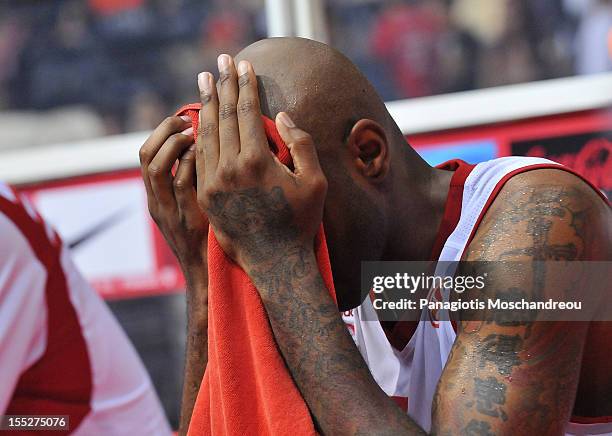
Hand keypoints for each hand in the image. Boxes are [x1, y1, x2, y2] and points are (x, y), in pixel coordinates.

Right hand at [139, 115, 208, 286]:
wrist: (211, 276)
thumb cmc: (210, 237)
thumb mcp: (194, 207)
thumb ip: (194, 181)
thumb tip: (206, 145)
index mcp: (155, 198)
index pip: (146, 155)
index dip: (161, 132)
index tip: (182, 118)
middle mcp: (156, 203)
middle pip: (145, 156)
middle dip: (164, 131)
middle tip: (187, 118)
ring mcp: (169, 212)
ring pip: (157, 168)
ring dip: (175, 144)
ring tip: (195, 132)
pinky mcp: (186, 220)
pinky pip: (181, 184)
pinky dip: (190, 163)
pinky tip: (206, 153)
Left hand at [195, 55, 326, 268]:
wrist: (275, 263)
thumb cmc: (300, 222)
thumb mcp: (314, 182)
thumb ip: (300, 143)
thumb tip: (280, 116)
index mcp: (257, 162)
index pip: (246, 113)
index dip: (245, 86)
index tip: (243, 65)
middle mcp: (229, 169)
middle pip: (222, 117)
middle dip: (221, 86)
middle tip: (219, 63)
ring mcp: (212, 183)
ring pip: (205, 134)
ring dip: (205, 106)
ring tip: (204, 83)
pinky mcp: (204, 196)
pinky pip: (198, 156)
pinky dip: (198, 134)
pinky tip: (199, 120)